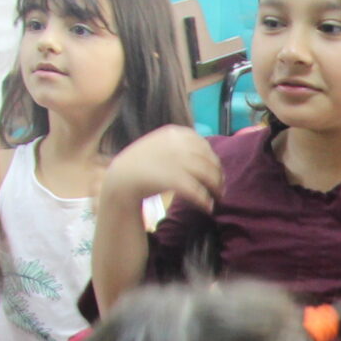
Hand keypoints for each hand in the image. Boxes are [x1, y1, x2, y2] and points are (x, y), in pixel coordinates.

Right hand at [103, 123, 223, 209]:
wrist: (120, 178)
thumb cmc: (142, 164)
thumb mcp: (161, 146)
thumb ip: (182, 146)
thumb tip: (209, 158)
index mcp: (174, 133)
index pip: (204, 145)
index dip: (213, 160)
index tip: (217, 171)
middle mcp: (176, 144)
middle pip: (208, 160)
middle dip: (218, 176)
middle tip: (220, 189)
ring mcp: (174, 160)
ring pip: (207, 175)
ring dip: (216, 189)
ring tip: (216, 199)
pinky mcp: (171, 178)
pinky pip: (196, 190)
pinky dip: (204, 200)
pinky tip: (207, 207)